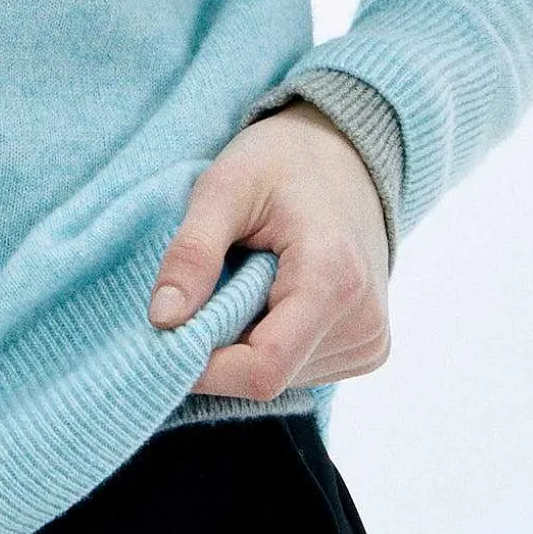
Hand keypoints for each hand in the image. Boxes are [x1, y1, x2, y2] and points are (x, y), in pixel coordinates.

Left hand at [148, 101, 391, 396]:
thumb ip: (192, 253)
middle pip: (268, 374)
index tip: (165, 335)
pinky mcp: (367, 348)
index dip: (204, 367)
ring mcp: (371, 341)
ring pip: (281, 377)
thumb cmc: (281, 162)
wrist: (344, 156)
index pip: (263, 368)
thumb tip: (162, 321)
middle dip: (220, 345)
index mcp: (333, 279)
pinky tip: (270, 294)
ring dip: (244, 341)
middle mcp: (364, 322)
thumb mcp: (222, 188)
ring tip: (247, 277)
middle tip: (207, 284)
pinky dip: (268, 340)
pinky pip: (299, 369)